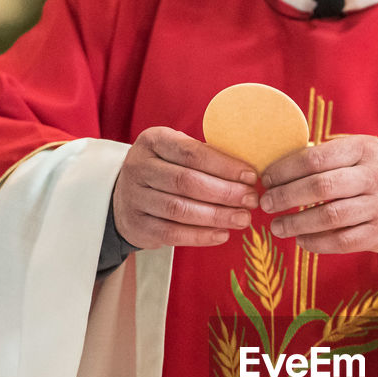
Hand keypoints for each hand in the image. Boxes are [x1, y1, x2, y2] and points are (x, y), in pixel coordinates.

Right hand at [112, 127, 258, 248]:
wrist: (126, 197)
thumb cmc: (166, 171)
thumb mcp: (178, 154)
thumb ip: (206, 158)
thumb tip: (248, 175)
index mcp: (154, 141)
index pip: (192, 152)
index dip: (224, 166)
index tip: (251, 177)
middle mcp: (139, 167)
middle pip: (186, 181)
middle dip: (225, 192)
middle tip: (251, 200)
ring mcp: (134, 197)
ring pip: (179, 209)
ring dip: (216, 216)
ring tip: (242, 219)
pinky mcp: (137, 225)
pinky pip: (172, 233)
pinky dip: (200, 236)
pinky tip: (222, 234)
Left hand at [259, 135, 377, 255]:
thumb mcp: (365, 152)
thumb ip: (331, 156)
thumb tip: (282, 165)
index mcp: (365, 149)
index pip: (316, 158)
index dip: (286, 169)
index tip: (267, 178)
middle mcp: (374, 176)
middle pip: (321, 187)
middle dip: (286, 196)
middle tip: (266, 203)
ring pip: (330, 217)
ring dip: (297, 223)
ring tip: (278, 226)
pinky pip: (342, 241)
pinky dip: (316, 242)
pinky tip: (302, 240)